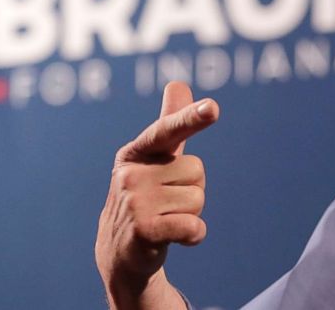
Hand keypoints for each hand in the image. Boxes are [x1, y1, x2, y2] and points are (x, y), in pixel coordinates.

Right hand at [95, 82, 218, 309]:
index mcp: (136, 152)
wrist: (121, 252)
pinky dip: (194, 234)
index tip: (213, 108)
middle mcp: (131, 174)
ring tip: (166, 219)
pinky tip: (175, 237)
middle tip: (167, 203)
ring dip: (191, 213)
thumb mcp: (156, 159)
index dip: (191, 118)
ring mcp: (134, 203)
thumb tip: (178, 83)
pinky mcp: (144, 231)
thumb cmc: (146, 196)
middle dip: (192, 189)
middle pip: (197, 171)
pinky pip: (194, 226)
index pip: (168, 130)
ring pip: (198, 199)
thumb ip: (170, 122)